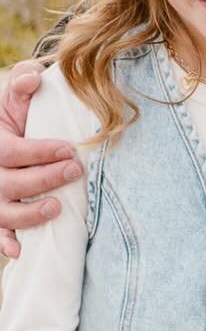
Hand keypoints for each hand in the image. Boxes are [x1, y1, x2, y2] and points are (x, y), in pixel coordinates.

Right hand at [0, 60, 83, 257]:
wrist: (3, 131)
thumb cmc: (15, 111)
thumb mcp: (16, 93)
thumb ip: (23, 83)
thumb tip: (32, 80)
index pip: (12, 152)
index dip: (40, 152)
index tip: (69, 150)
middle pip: (9, 184)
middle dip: (43, 180)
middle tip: (75, 171)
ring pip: (1, 213)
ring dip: (27, 216)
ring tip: (56, 208)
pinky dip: (4, 243)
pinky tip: (22, 250)